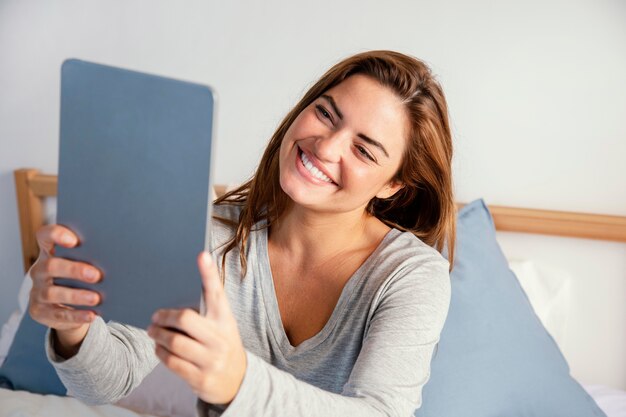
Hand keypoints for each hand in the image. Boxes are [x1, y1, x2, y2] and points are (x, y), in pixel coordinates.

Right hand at [29, 224, 101, 356]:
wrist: (65, 308)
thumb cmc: (79, 279)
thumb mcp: (82, 265)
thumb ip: (92, 257)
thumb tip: (121, 253)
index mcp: (49, 252)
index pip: (45, 236)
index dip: (56, 235)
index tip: (74, 240)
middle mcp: (39, 271)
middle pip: (50, 266)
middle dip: (74, 270)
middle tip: (96, 275)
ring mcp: (37, 292)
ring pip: (53, 293)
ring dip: (76, 295)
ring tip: (97, 298)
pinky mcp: (40, 312)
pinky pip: (58, 315)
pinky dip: (76, 315)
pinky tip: (92, 314)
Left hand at [148, 252, 246, 405]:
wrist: (238, 381)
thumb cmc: (222, 344)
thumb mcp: (222, 325)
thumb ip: (207, 309)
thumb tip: (183, 289)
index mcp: (225, 320)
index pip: (216, 293)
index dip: (209, 274)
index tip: (201, 255)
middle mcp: (220, 338)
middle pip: (186, 319)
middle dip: (165, 316)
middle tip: (155, 316)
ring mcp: (211, 359)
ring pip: (175, 342)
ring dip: (158, 335)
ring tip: (153, 331)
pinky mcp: (200, 378)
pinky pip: (172, 362)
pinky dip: (161, 353)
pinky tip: (159, 348)